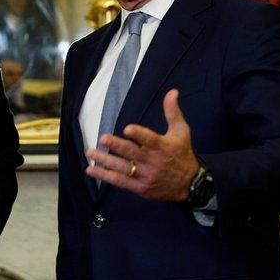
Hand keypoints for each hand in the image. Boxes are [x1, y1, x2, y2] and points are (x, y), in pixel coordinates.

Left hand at [85, 89, 199, 201]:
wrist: (189, 184)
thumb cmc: (182, 153)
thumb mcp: (181, 132)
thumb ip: (173, 112)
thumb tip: (172, 91)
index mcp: (163, 147)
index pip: (150, 140)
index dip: (139, 134)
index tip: (127, 128)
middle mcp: (153, 162)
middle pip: (133, 153)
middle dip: (117, 146)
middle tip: (103, 138)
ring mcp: (146, 176)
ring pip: (123, 168)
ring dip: (105, 160)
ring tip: (90, 152)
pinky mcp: (140, 187)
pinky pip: (120, 181)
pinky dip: (105, 176)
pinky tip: (91, 169)